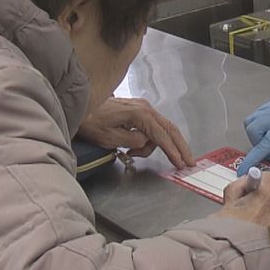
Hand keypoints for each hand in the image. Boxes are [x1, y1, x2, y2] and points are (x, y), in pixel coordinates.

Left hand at [77, 97, 194, 168]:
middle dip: (180, 146)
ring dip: (154, 146)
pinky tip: (135, 148)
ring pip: (161, 130)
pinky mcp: (139, 110)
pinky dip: (150, 140)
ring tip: (133, 154)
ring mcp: (143, 107)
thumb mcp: (111, 138)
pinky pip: (152, 127)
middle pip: (170, 129)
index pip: (162, 136)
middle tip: (188, 162)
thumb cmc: (92, 122)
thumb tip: (146, 142)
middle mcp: (145, 108)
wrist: (81, 106)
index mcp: (140, 114)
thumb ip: (134, 141)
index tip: (180, 163)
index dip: (172, 151)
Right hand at [213, 171, 269, 249]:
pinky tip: (249, 233)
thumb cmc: (228, 230)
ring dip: (262, 214)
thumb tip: (247, 181)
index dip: (259, 181)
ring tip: (245, 224)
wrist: (233, 257)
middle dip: (260, 200)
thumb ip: (239, 186)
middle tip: (242, 208)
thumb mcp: (228, 200)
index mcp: (267, 196)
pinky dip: (263, 227)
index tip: (250, 187)